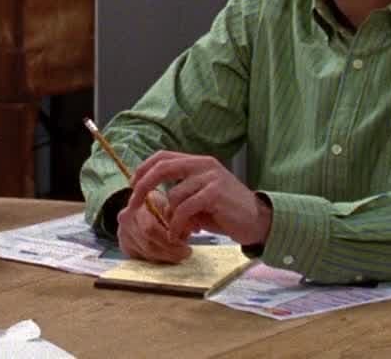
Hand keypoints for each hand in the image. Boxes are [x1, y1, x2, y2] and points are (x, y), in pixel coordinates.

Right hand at [118, 186, 187, 262]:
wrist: (141, 205)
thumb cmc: (160, 204)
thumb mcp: (170, 203)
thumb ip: (179, 216)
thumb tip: (189, 230)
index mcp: (137, 204)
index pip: (150, 229)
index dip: (169, 241)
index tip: (185, 246)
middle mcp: (126, 219)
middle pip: (148, 244)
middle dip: (170, 252)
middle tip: (185, 254)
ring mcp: (122, 233)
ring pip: (146, 254)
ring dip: (165, 257)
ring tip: (179, 254)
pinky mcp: (124, 245)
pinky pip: (142, 258)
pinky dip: (157, 259)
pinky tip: (167, 254)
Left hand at [132, 150, 270, 248]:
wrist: (258, 221)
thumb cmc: (226, 212)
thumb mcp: (200, 198)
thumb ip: (180, 194)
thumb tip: (154, 201)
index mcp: (199, 162)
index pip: (164, 156)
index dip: (144, 168)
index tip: (133, 185)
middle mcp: (204, 165)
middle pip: (163, 167)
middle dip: (143, 185)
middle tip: (134, 203)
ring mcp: (210, 177)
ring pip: (174, 195)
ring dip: (170, 218)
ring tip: (178, 232)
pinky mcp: (214, 193)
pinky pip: (184, 209)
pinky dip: (178, 224)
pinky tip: (181, 235)